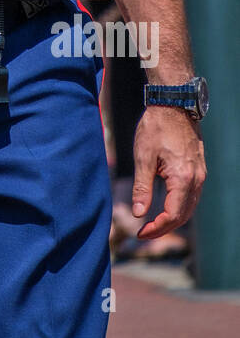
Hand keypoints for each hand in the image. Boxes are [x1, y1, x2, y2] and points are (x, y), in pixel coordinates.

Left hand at [131, 105, 205, 238]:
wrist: (173, 105)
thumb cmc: (155, 128)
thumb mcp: (143, 158)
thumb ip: (141, 188)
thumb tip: (137, 214)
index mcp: (183, 178)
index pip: (173, 215)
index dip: (157, 228)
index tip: (140, 232)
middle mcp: (196, 179)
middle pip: (184, 216)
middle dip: (164, 228)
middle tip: (144, 232)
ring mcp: (200, 174)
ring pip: (190, 207)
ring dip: (172, 219)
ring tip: (152, 223)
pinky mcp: (198, 169)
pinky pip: (192, 196)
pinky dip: (180, 206)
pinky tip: (165, 206)